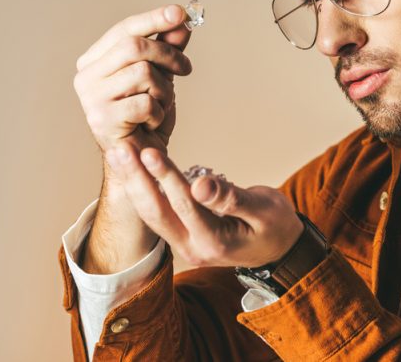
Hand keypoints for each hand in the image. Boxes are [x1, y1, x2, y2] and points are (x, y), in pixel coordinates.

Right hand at [73, 4, 192, 167]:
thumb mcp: (161, 76)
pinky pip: (145, 102)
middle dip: (168, 54)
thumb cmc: (147, 116)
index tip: (181, 13)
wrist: (140, 159)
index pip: (124, 29)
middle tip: (187, 68)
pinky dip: (159, 111)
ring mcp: (91, 98)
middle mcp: (86, 76)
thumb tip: (182, 20)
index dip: (154, 19)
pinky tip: (152, 121)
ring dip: (165, 89)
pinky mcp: (102, 120)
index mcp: (94, 61)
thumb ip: (168, 48)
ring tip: (162, 103)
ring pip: (143, 72)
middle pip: (134, 46)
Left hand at [106, 142, 303, 267]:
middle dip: (136, 179)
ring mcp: (185, 246)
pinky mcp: (182, 237)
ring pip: (152, 214)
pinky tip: (134, 168)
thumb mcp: (264, 209)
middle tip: (119, 149)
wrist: (280, 250)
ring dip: (135, 183)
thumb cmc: (277, 226)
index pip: (184, 205)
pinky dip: (145, 189)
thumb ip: (231, 198)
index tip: (149, 152)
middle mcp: (194, 248)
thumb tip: (201, 184)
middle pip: (157, 212)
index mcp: (216, 242)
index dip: (166, 177)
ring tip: (120, 154)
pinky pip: (159, 213)